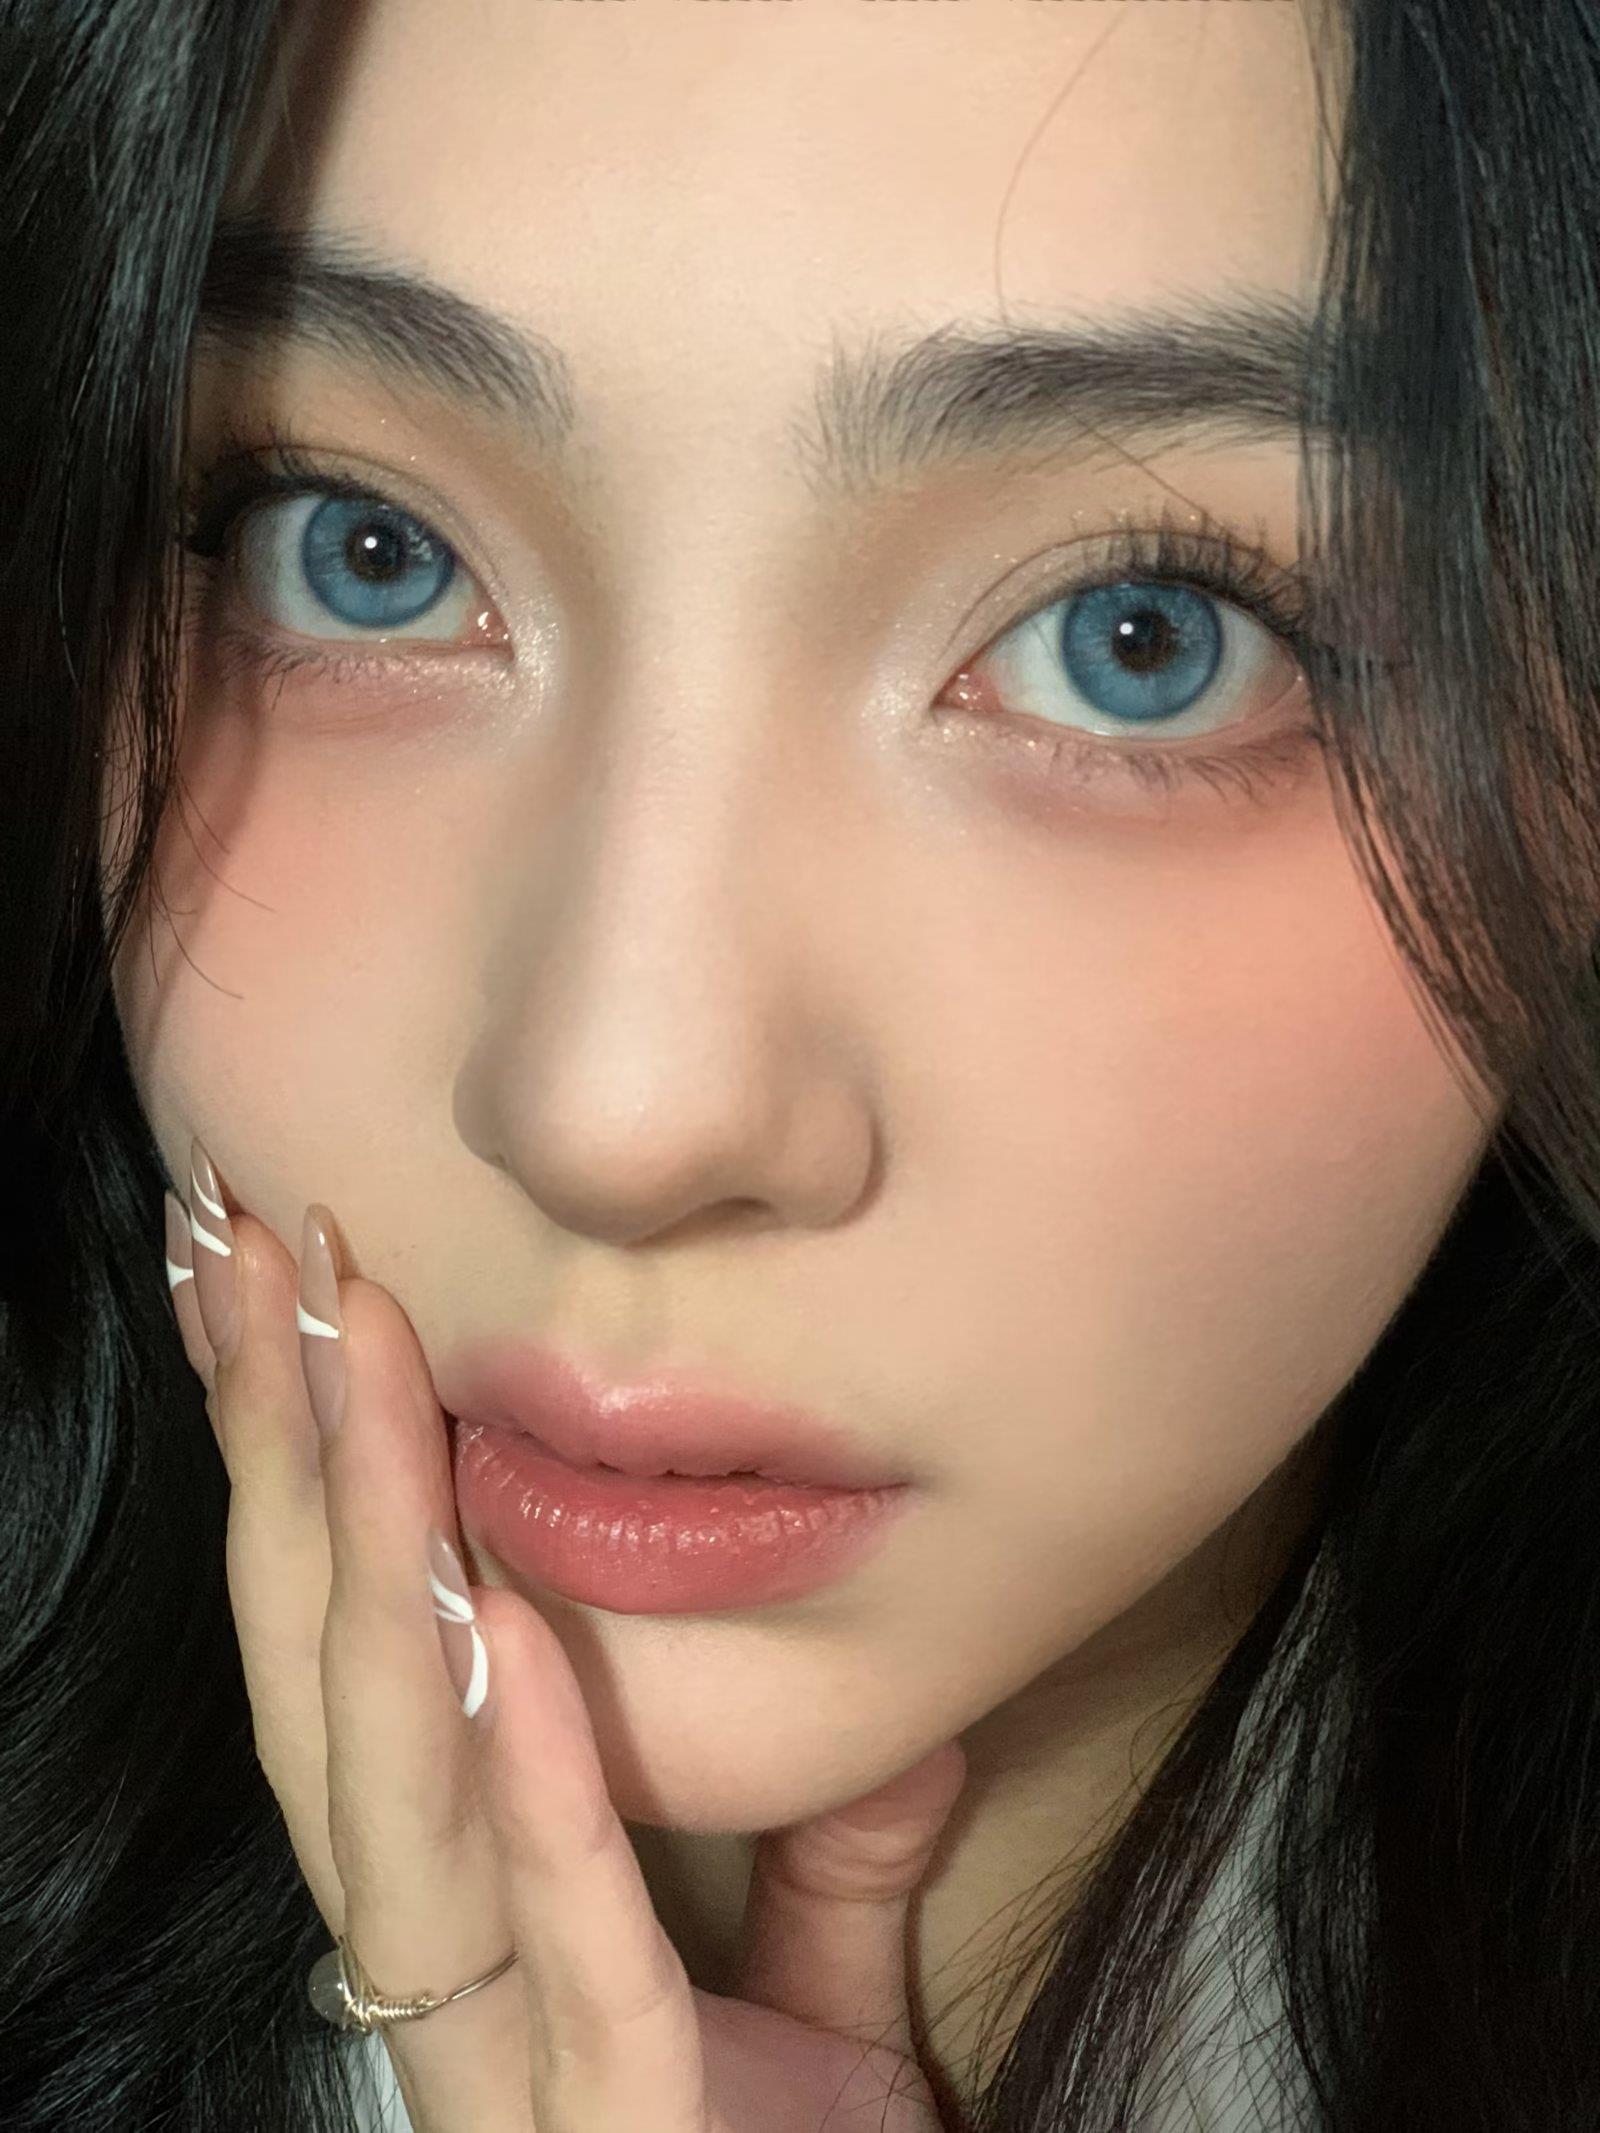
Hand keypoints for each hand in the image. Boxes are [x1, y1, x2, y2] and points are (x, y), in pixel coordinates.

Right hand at [165, 1143, 967, 2131]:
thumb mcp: (820, 2006)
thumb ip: (829, 1864)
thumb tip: (902, 1710)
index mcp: (475, 1920)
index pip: (358, 1664)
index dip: (306, 1476)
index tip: (281, 1287)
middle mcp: (441, 1979)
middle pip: (328, 1684)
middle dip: (284, 1454)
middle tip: (252, 1243)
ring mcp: (497, 2061)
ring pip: (388, 1783)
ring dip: (368, 1555)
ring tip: (346, 1352)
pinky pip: (552, 1937)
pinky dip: (522, 1775)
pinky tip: (497, 1628)